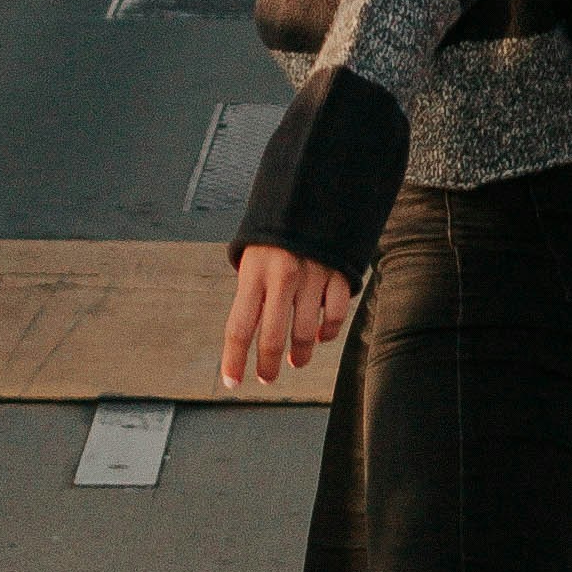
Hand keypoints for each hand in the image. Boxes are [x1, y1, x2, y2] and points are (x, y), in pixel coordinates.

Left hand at [221, 241, 352, 392]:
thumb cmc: (277, 230)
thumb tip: (248, 331)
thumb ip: (252, 290)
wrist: (317, 190)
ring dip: (300, 354)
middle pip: (273, 337)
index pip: (239, 327)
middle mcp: (283, 277)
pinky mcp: (339, 274)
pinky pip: (336, 316)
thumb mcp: (254, 253)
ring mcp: (314, 276)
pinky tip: (322, 335)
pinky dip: (329, 332)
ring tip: (296, 360)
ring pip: (307, 333)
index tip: (232, 382)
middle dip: (268, 366)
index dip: (234, 360)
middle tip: (266, 378)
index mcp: (255, 272)